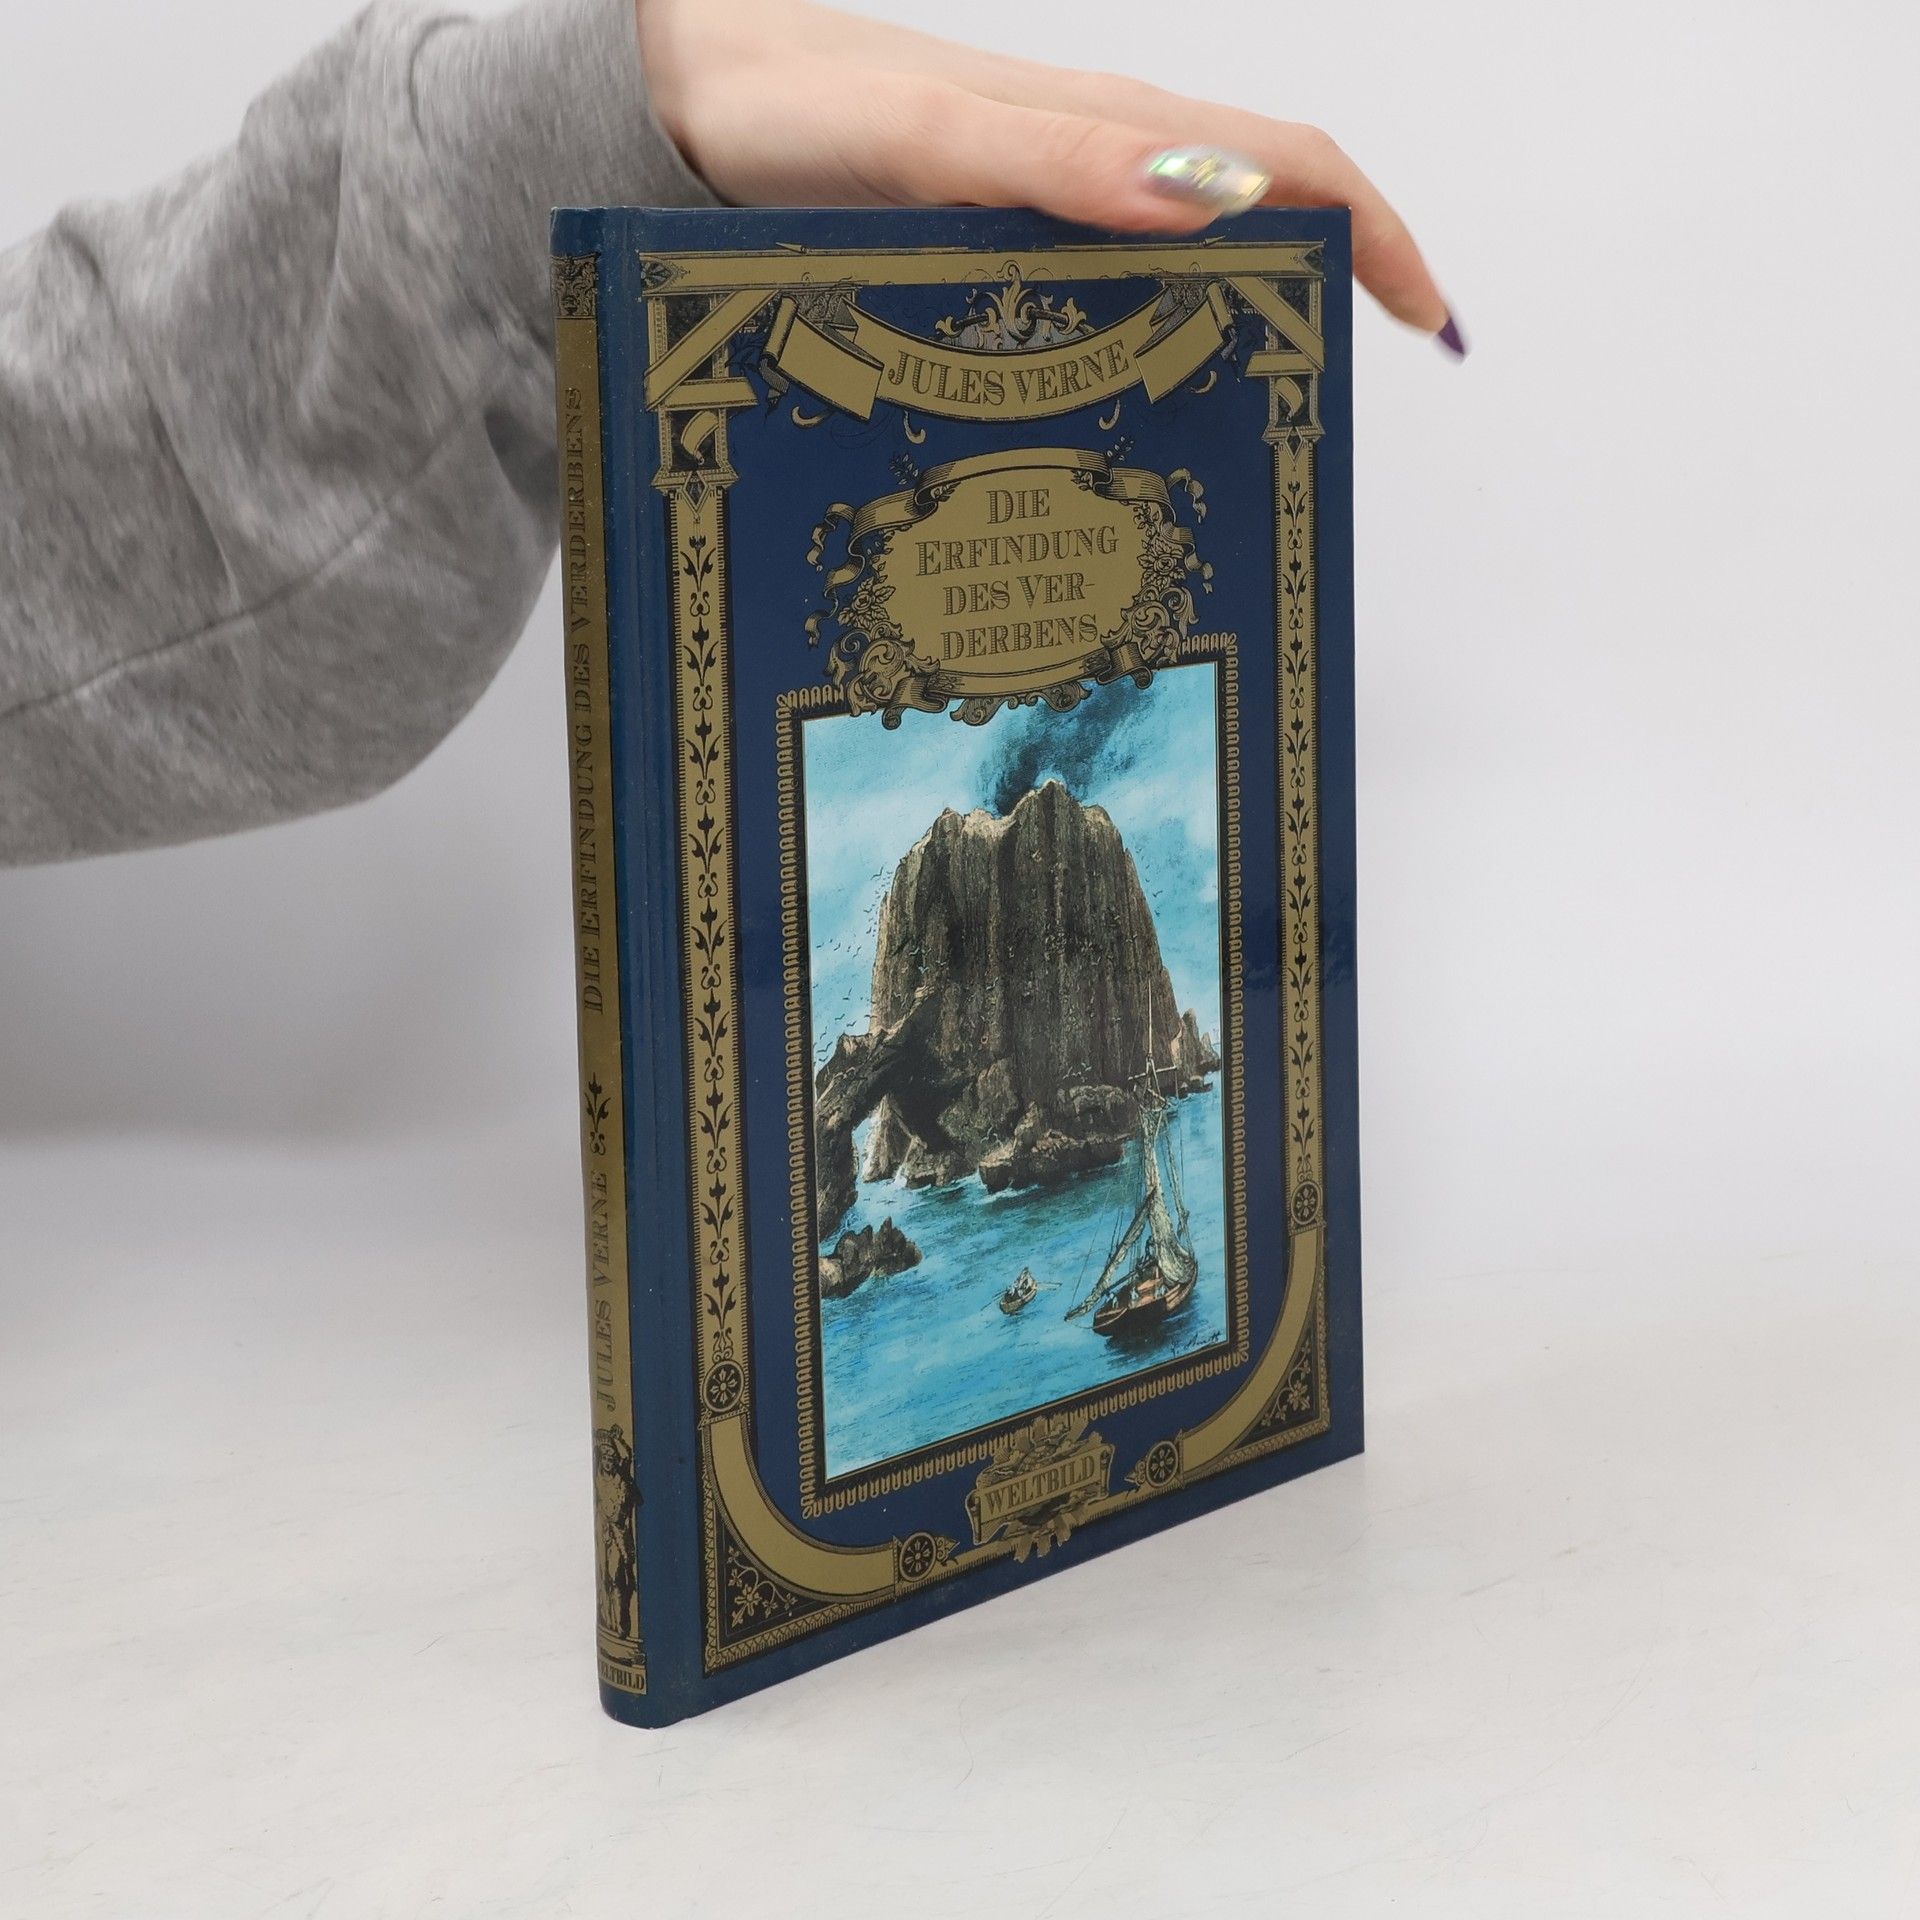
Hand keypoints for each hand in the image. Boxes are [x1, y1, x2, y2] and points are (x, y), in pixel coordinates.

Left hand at [638, 0, 1457, 348]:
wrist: (681, 93)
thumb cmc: (789, 110)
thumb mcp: (928, 141)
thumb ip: (1058, 163)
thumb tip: (1211, 200)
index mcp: (1105, 130)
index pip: (1291, 164)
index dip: (1374, 236)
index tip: (1426, 324)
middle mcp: (1093, 164)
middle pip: (1258, 212)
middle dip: (1329, 292)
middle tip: (1342, 404)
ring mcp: (1048, 202)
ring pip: (1188, 257)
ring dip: (1245, 325)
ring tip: (1258, 428)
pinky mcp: (998, 237)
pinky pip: (1111, 283)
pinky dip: (1156, 334)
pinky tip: (1138, 400)